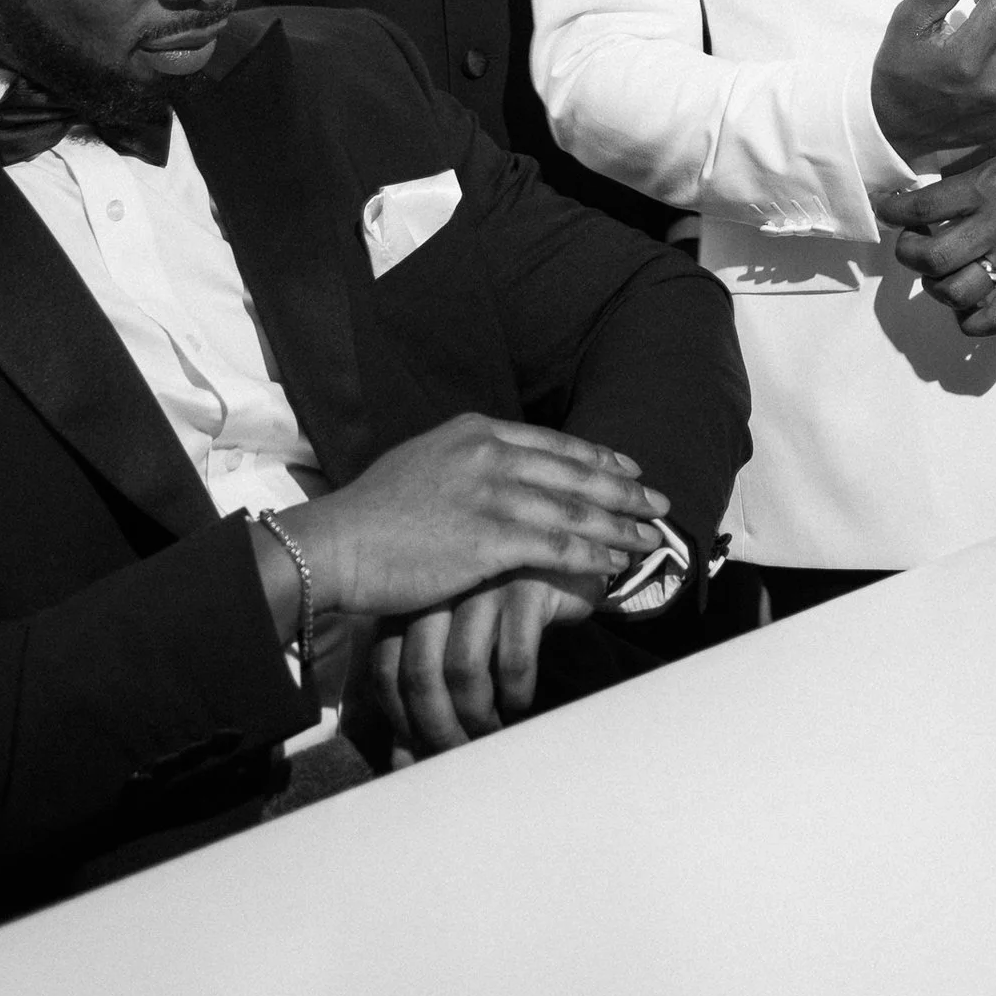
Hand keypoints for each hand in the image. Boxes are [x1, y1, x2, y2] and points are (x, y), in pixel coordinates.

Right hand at [284, 415, 670, 623]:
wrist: (337, 543)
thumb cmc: (374, 513)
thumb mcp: (425, 462)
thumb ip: (468, 463)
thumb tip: (501, 475)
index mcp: (476, 432)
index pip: (555, 444)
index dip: (599, 458)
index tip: (629, 468)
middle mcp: (490, 454)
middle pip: (576, 473)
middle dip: (625, 490)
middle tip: (659, 504)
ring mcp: (492, 494)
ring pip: (575, 510)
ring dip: (620, 526)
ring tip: (649, 539)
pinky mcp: (489, 539)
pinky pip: (558, 547)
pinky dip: (592, 555)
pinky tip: (614, 564)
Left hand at [370, 578, 598, 755]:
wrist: (566, 557)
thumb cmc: (503, 613)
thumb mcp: (458, 646)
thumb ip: (426, 699)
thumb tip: (402, 764)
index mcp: (414, 596)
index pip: (386, 666)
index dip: (400, 716)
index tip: (422, 749)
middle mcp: (443, 586)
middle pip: (421, 672)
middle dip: (439, 727)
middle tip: (460, 755)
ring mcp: (486, 583)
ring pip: (465, 668)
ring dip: (478, 716)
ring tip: (492, 735)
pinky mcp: (529, 586)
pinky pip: (514, 657)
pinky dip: (516, 693)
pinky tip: (520, 704)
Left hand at [874, 124, 995, 334]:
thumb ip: (972, 170)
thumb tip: (932, 189)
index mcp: (991, 185)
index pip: (926, 207)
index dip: (896, 211)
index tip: (889, 211)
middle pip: (934, 256)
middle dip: (909, 253)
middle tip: (909, 244)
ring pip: (960, 291)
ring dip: (936, 286)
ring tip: (936, 273)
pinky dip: (974, 321)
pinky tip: (965, 306)